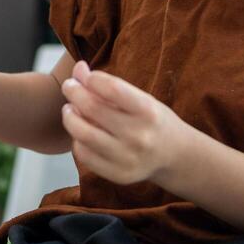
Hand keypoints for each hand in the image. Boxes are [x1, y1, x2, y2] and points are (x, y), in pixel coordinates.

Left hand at [59, 60, 189, 184]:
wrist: (175, 156)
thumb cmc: (152, 120)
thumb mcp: (141, 98)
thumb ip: (109, 84)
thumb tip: (78, 69)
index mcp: (148, 111)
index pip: (111, 88)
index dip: (91, 78)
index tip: (86, 75)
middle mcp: (139, 136)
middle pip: (91, 108)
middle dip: (74, 92)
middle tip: (69, 86)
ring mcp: (127, 158)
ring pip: (82, 134)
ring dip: (69, 117)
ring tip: (70, 109)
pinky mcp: (118, 174)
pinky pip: (84, 154)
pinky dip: (77, 139)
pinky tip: (81, 132)